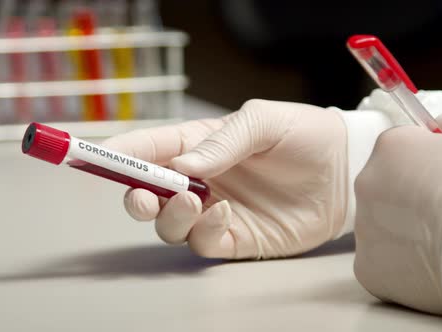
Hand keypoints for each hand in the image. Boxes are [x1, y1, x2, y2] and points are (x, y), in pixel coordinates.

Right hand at [102, 99, 348, 258]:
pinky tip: (224, 214)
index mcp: (199, 145)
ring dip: (171, 216)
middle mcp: (200, 180)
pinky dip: (204, 232)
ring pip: (170, 225)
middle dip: (136, 197)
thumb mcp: (264, 121)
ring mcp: (215, 211)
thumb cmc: (304, 135)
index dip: (119, 154)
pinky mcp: (236, 238)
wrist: (345, 171)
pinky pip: (204, 243)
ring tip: (195, 199)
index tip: (96, 157)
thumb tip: (182, 164)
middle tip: (144, 195)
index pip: (149, 149)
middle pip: (148, 195)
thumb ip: (223, 141)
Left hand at [354, 111, 441, 313]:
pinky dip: (405, 266)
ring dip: (407, 230)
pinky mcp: (370, 271)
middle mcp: (366, 185)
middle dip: (412, 195)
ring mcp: (365, 230)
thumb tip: (440, 130)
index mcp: (390, 148)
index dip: (428, 159)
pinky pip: (384, 263)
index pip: (401, 147)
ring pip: (384, 226)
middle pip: (386, 187)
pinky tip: (433, 261)